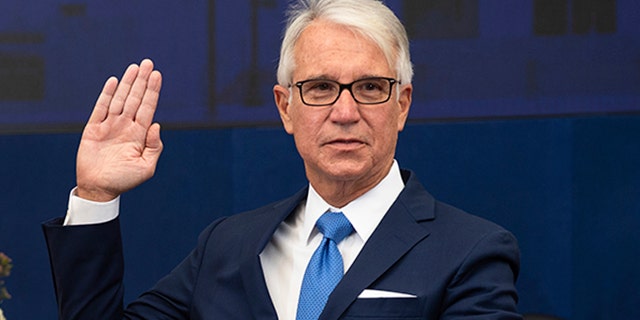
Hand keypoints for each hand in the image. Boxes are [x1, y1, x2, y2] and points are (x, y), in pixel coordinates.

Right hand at [76, 59, 162, 201]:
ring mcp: (110, 126)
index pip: (147, 108)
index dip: (152, 91)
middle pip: (135, 98)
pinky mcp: (93, 129)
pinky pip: (100, 108)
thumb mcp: (146, 167)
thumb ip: (154, 147)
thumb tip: (156, 125)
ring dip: (127, 83)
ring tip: (134, 67)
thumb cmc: (124, 181)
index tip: (157, 75)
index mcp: (139, 135)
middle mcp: (125, 127)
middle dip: (141, 81)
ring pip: (120, 99)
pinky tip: (114, 81)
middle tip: (148, 62)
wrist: (99, 189)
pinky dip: (107, 94)